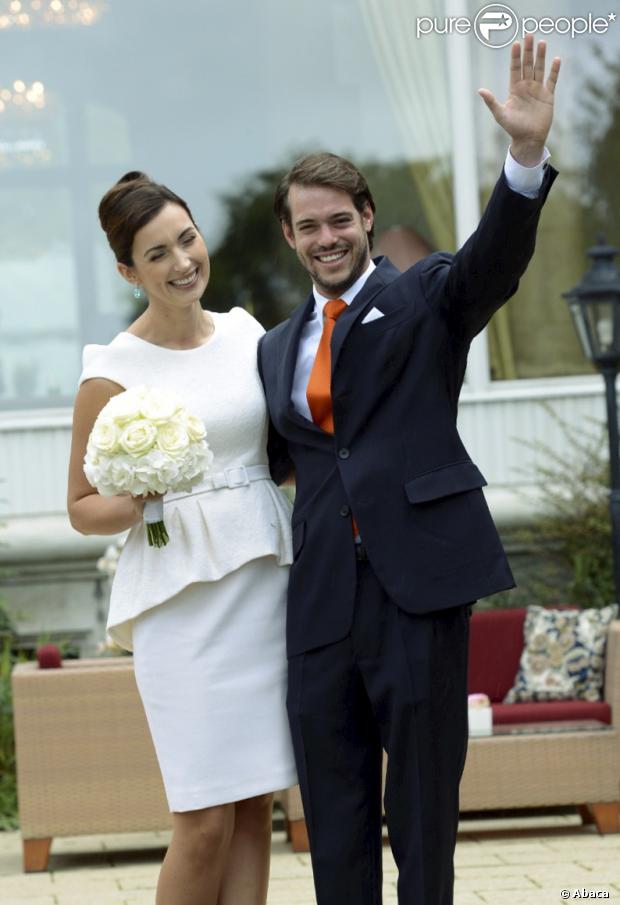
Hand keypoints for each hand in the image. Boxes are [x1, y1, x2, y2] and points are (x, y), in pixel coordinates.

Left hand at [478, 35, 560, 165]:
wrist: (528, 139)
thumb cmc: (513, 128)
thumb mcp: (500, 114)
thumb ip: (491, 101)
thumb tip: (480, 90)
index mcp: (515, 89)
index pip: (515, 69)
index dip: (515, 56)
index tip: (516, 43)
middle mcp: (526, 87)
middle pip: (527, 65)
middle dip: (528, 51)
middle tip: (529, 35)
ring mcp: (538, 90)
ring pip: (540, 69)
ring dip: (541, 56)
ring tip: (542, 42)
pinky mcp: (548, 97)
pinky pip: (552, 81)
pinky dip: (554, 71)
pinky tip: (556, 59)